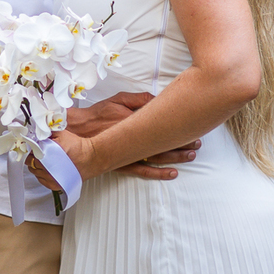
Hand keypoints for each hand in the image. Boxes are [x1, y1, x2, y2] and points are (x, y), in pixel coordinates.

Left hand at [27, 126, 94, 191]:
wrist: (91, 158)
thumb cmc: (78, 147)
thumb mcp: (61, 133)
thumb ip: (47, 132)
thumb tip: (38, 131)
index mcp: (45, 156)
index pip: (29, 154)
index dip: (31, 150)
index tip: (35, 147)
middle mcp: (46, 170)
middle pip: (30, 164)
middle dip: (34, 158)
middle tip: (42, 153)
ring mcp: (50, 179)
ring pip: (35, 173)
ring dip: (38, 167)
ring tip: (47, 161)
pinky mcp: (55, 185)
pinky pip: (42, 181)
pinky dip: (43, 175)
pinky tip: (50, 169)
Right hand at [68, 93, 200, 179]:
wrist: (75, 132)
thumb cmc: (97, 114)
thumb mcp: (118, 99)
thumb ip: (138, 99)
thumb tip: (156, 98)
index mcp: (134, 121)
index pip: (162, 123)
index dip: (179, 126)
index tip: (193, 125)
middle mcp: (133, 139)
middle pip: (164, 142)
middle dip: (182, 143)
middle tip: (197, 143)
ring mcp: (129, 154)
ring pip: (158, 157)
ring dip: (176, 157)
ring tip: (191, 156)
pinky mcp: (122, 164)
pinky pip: (143, 171)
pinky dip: (159, 174)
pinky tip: (172, 174)